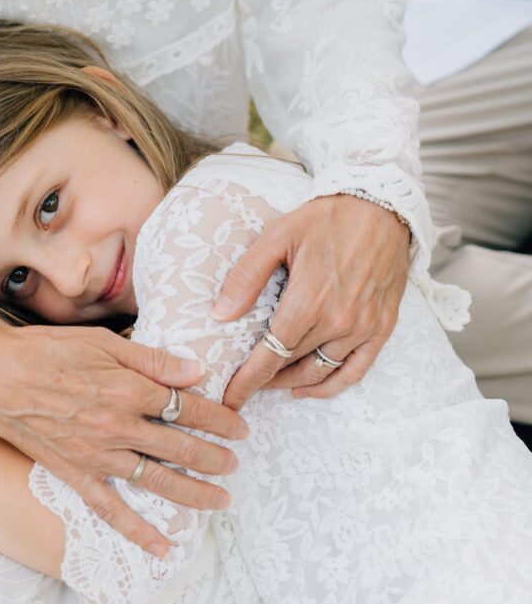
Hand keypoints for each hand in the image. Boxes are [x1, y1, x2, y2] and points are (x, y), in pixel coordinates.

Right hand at [0, 319, 249, 556]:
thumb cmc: (44, 350)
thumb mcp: (103, 343)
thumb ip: (152, 359)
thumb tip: (196, 370)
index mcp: (128, 389)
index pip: (188, 408)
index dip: (220, 418)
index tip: (239, 425)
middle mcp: (118, 427)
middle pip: (181, 447)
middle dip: (215, 457)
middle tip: (236, 463)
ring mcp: (96, 454)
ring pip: (157, 480)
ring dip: (194, 492)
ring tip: (221, 500)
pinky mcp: (74, 472)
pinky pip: (110, 508)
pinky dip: (136, 531)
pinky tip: (161, 547)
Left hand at [216, 195, 410, 409]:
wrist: (382, 205)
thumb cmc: (326, 218)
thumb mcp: (276, 237)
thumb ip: (246, 277)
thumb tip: (220, 315)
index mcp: (309, 301)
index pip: (270, 356)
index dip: (247, 381)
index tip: (230, 399)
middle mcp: (339, 321)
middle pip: (292, 365)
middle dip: (264, 380)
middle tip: (242, 383)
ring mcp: (364, 327)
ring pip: (321, 372)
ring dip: (292, 382)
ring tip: (269, 382)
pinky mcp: (383, 326)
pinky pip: (357, 370)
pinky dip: (332, 385)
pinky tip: (309, 388)